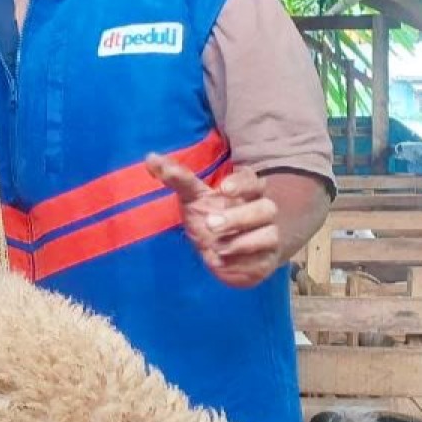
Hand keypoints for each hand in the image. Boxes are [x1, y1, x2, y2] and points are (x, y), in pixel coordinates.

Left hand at [145, 156, 283, 288]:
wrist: (227, 254)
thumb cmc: (210, 216)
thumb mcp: (193, 198)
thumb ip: (177, 178)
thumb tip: (150, 157)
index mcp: (247, 191)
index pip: (252, 181)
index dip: (241, 183)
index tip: (223, 188)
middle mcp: (263, 212)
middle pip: (266, 208)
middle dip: (239, 217)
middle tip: (210, 224)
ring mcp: (269, 236)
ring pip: (270, 235)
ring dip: (243, 242)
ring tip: (217, 248)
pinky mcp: (267, 261)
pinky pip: (262, 262)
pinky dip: (242, 263)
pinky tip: (224, 263)